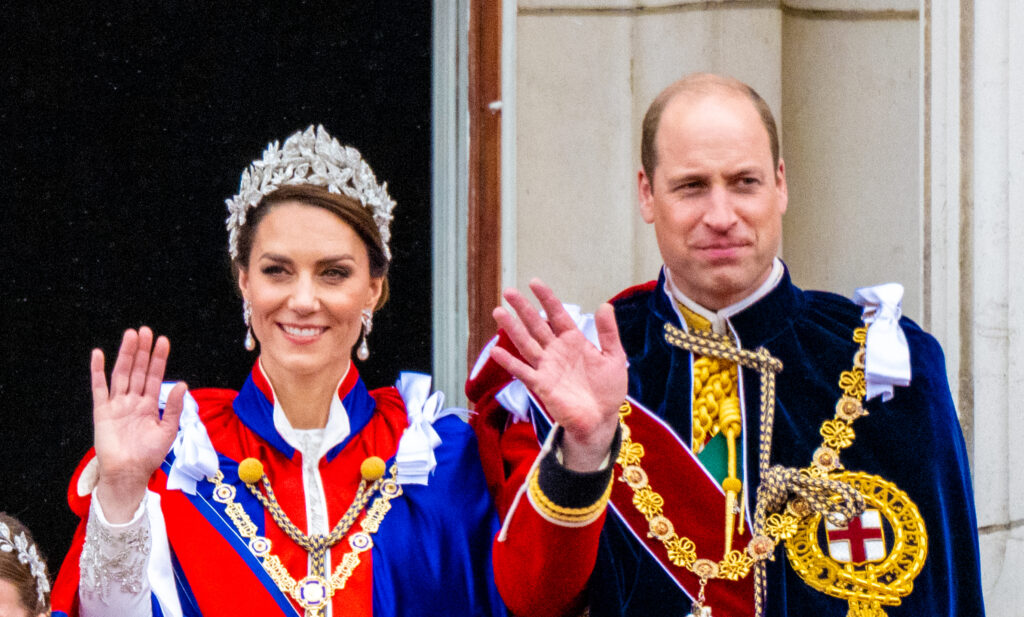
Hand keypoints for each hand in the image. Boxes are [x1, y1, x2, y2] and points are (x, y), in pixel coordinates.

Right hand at [91, 327, 186, 522]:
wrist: (129, 474)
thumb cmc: (149, 456)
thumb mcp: (167, 430)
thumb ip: (174, 407)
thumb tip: (182, 383)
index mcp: (149, 404)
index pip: (154, 375)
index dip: (158, 358)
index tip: (163, 341)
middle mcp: (133, 401)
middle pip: (137, 370)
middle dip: (142, 351)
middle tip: (145, 330)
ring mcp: (117, 404)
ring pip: (121, 374)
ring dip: (125, 354)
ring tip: (130, 335)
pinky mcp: (102, 411)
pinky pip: (99, 388)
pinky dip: (98, 371)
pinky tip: (99, 354)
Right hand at [490, 279, 627, 471]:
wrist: (601, 419)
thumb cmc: (608, 389)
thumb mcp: (614, 357)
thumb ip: (608, 332)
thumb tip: (605, 305)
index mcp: (574, 341)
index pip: (557, 314)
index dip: (546, 298)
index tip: (534, 282)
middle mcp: (557, 351)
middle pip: (536, 325)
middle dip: (522, 308)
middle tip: (508, 291)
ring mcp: (547, 367)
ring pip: (526, 343)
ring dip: (512, 328)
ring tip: (498, 312)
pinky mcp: (542, 385)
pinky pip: (523, 371)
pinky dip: (509, 361)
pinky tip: (496, 350)